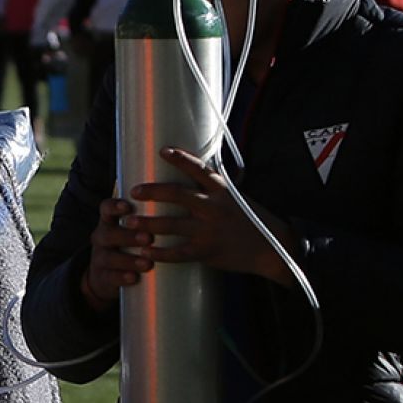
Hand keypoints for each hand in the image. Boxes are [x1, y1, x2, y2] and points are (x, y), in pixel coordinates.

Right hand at [81, 197, 151, 309]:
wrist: (105, 276)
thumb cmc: (128, 246)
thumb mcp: (131, 229)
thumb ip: (150, 216)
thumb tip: (183, 198)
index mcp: (109, 222)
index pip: (106, 208)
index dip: (114, 206)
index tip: (129, 207)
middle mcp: (101, 238)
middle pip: (108, 233)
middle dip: (128, 235)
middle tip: (149, 238)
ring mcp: (100, 258)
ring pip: (109, 257)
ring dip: (129, 260)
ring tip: (148, 263)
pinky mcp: (103, 278)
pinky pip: (110, 277)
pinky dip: (122, 277)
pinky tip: (134, 278)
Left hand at [122, 148, 298, 284]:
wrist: (274, 249)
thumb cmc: (252, 221)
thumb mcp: (237, 198)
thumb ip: (214, 189)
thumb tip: (194, 175)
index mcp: (222, 191)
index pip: (198, 169)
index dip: (179, 158)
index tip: (161, 150)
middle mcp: (214, 207)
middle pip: (176, 194)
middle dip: (152, 191)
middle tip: (133, 191)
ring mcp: (209, 230)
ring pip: (170, 224)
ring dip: (146, 222)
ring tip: (128, 221)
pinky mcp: (207, 251)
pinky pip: (177, 253)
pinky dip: (159, 252)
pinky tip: (144, 251)